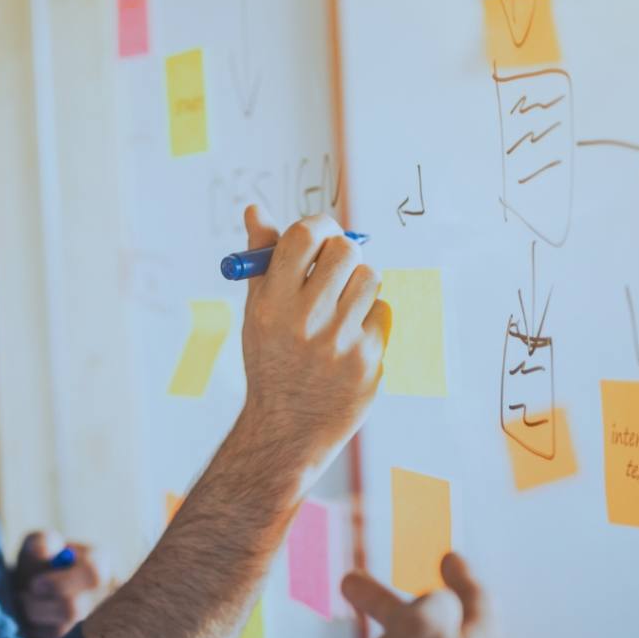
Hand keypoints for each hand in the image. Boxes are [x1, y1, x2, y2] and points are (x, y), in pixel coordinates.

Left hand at [12, 531, 107, 637]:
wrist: (31, 595)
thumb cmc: (37, 565)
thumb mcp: (37, 545)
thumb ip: (41, 542)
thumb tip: (44, 552)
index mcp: (99, 565)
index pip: (93, 574)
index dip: (60, 583)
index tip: (34, 585)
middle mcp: (106, 596)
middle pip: (74, 609)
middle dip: (38, 606)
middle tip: (22, 598)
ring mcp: (97, 626)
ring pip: (62, 633)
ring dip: (35, 621)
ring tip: (28, 609)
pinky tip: (36, 626)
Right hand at [234, 206, 389, 469]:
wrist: (288, 427)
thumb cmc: (271, 360)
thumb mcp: (256, 311)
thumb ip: (262, 259)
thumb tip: (255, 210)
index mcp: (272, 303)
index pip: (304, 236)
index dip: (319, 227)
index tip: (322, 235)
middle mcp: (305, 321)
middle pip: (346, 251)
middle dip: (344, 254)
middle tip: (336, 268)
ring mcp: (340, 342)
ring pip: (371, 279)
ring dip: (359, 286)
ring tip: (340, 310)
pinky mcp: (368, 360)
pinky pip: (382, 313)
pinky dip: (370, 320)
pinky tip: (349, 341)